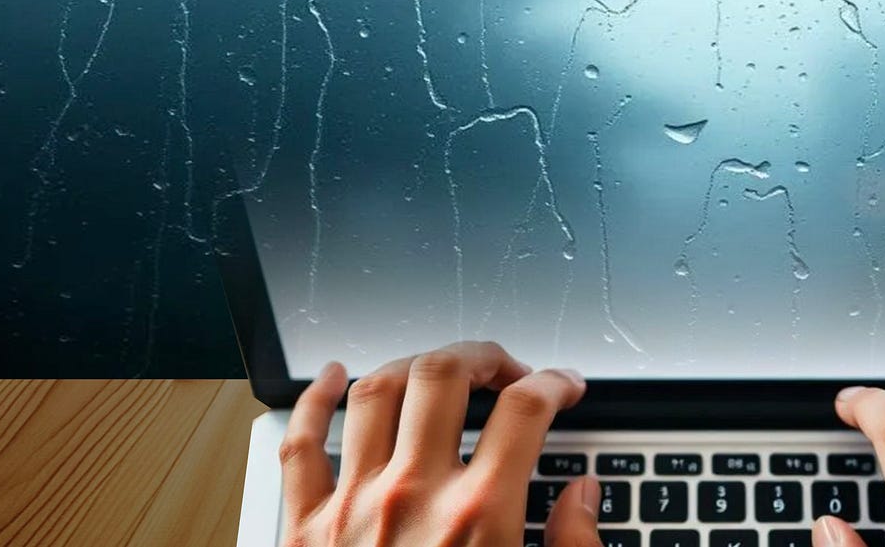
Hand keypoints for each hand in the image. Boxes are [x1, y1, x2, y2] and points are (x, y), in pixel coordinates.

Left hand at [280, 340, 595, 546]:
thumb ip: (572, 546)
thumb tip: (582, 495)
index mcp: (478, 519)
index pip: (525, 410)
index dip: (555, 382)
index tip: (564, 386)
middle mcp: (412, 497)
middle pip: (445, 375)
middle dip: (484, 356)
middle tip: (505, 370)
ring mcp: (350, 507)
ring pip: (376, 389)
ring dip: (414, 365)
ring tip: (439, 372)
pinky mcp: (302, 529)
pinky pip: (302, 442)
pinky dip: (315, 398)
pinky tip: (332, 377)